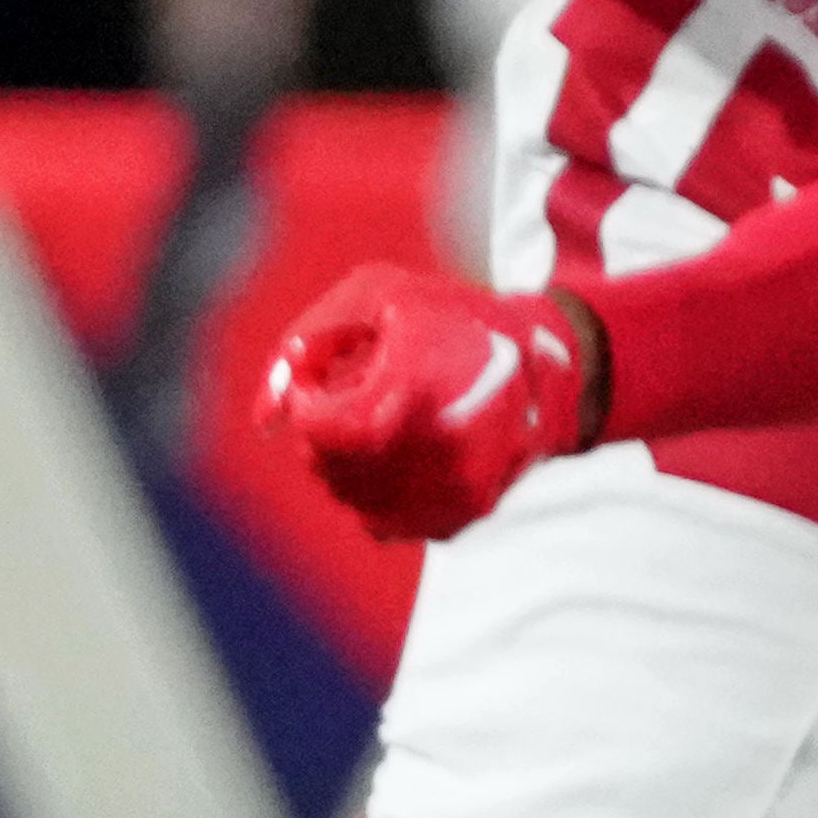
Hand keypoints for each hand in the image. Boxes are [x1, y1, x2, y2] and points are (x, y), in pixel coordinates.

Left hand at [261, 262, 601, 538]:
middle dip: (321, 433)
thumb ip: (308, 343)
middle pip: (332, 467)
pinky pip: (384, 522)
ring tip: (372, 423)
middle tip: (346, 398)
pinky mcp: (463, 515)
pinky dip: (373, 493)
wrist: (550, 364)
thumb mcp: (376, 295)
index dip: (307, 405)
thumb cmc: (452, 317)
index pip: (324, 428)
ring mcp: (456, 489)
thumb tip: (267, 422)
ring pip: (353, 499)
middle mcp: (442, 448)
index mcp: (420, 388)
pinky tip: (394, 455)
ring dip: (343, 464)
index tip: (319, 382)